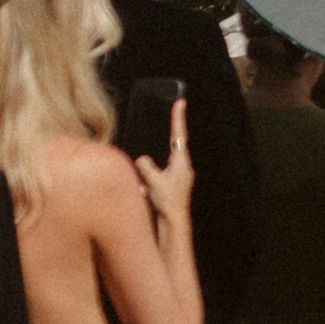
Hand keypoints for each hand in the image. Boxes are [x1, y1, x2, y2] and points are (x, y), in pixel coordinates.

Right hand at [136, 96, 194, 224]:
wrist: (174, 222)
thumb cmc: (168, 202)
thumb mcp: (153, 181)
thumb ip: (145, 166)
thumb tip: (141, 160)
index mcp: (181, 161)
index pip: (179, 134)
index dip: (178, 117)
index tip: (181, 102)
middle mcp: (183, 166)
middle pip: (170, 149)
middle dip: (161, 147)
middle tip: (158, 147)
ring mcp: (179, 176)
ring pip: (162, 164)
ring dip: (152, 170)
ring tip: (150, 185)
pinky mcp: (173, 184)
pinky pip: (159, 175)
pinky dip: (151, 178)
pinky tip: (147, 190)